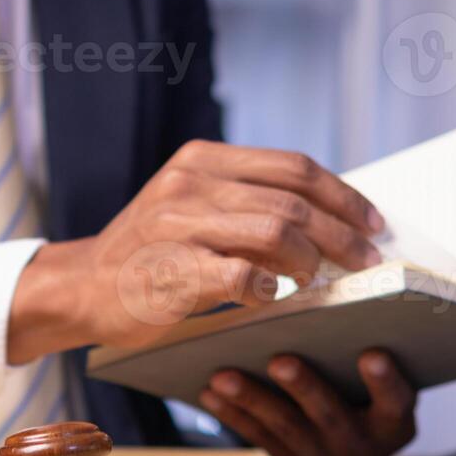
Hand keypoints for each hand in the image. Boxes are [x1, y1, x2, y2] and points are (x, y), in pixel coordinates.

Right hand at [9, 140, 384, 362]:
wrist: (84, 287)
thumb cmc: (150, 253)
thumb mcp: (194, 207)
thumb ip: (247, 201)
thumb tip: (328, 218)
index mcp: (203, 159)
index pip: (293, 167)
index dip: (342, 195)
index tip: (371, 222)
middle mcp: (190, 182)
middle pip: (293, 201)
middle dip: (340, 233)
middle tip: (363, 260)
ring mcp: (177, 224)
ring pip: (275, 230)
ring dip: (309, 260)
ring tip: (317, 280)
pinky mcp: (170, 268)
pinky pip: (240, 274)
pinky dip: (268, 286)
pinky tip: (271, 295)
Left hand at [198, 350, 415, 455]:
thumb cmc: (369, 403)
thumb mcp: (384, 392)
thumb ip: (372, 362)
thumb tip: (342, 306)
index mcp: (393, 426)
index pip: (396, 405)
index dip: (385, 383)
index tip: (372, 353)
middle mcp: (362, 450)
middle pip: (331, 417)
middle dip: (304, 388)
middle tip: (280, 360)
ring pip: (286, 428)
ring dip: (253, 399)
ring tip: (224, 375)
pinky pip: (259, 438)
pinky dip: (233, 414)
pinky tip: (211, 392)